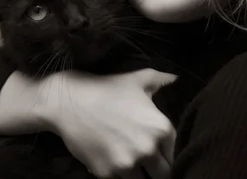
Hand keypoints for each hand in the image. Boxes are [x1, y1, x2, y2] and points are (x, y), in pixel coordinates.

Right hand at [44, 68, 177, 178]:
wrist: (69, 102)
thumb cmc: (106, 89)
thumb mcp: (137, 80)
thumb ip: (161, 79)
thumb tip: (176, 78)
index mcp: (161, 128)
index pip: (175, 153)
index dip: (167, 153)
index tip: (160, 153)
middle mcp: (148, 149)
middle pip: (164, 174)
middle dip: (156, 169)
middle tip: (147, 163)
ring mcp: (127, 164)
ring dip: (138, 174)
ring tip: (129, 162)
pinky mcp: (107, 174)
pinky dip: (117, 175)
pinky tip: (110, 161)